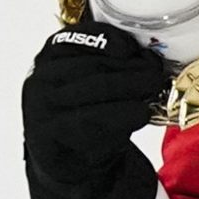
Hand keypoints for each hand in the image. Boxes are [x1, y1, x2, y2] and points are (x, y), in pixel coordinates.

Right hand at [23, 24, 169, 198]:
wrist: (65, 159)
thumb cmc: (84, 113)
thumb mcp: (88, 82)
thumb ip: (108, 65)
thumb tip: (148, 59)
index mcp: (49, 59)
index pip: (75, 38)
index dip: (108, 40)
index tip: (133, 49)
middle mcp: (41, 79)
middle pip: (92, 66)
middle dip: (132, 69)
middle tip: (156, 76)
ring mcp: (43, 106)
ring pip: (96, 88)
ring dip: (133, 89)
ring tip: (154, 91)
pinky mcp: (51, 132)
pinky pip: (94, 119)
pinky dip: (125, 114)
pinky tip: (141, 113)